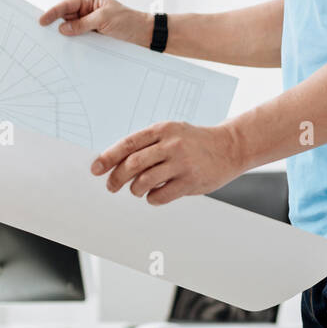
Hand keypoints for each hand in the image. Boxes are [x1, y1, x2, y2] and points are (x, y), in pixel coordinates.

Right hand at [38, 0, 152, 46]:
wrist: (144, 34)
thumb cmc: (128, 21)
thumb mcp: (104, 19)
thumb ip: (83, 24)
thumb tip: (63, 28)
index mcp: (90, 0)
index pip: (67, 5)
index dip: (53, 12)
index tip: (42, 20)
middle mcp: (88, 11)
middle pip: (66, 17)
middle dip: (56, 24)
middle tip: (43, 33)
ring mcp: (90, 24)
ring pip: (72, 29)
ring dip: (65, 36)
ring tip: (54, 42)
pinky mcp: (94, 36)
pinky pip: (80, 39)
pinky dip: (74, 43)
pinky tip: (69, 48)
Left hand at [92, 121, 243, 205]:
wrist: (230, 147)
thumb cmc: (196, 142)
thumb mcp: (172, 133)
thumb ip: (148, 144)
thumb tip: (116, 162)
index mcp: (163, 129)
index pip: (128, 143)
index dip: (108, 157)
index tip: (96, 169)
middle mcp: (172, 144)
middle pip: (132, 164)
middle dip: (116, 178)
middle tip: (112, 186)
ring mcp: (182, 163)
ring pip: (143, 182)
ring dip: (135, 189)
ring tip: (138, 189)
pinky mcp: (191, 181)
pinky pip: (160, 196)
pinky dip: (152, 198)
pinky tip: (155, 194)